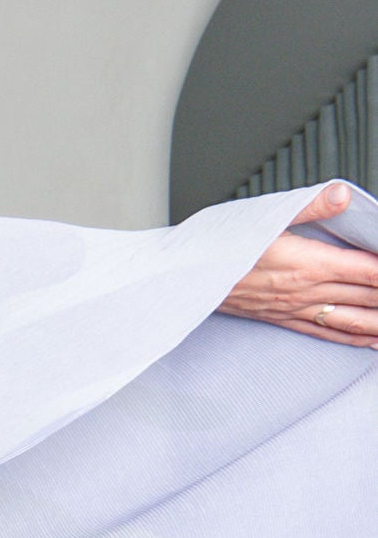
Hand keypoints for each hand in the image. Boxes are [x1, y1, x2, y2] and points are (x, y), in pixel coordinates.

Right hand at [218, 182, 377, 346]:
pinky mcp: (282, 318)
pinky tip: (370, 342)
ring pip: (353, 320)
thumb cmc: (216, 248)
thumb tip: (342, 195)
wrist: (179, 279)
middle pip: (369, 298)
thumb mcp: (262, 217)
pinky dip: (354, 338)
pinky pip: (327, 332)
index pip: (370, 270)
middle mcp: (306, 291)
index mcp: (308, 263)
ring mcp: (295, 308)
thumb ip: (309, 207)